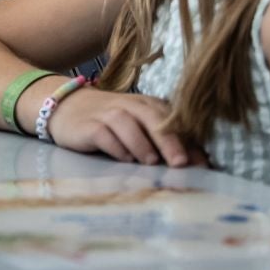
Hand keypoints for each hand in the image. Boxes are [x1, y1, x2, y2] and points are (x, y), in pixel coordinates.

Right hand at [44, 88, 204, 166]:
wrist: (67, 107)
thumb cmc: (113, 123)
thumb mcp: (141, 128)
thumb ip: (169, 142)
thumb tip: (201, 163)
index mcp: (148, 104)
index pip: (171, 119)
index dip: (188, 140)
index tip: (201, 164)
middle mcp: (129, 105)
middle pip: (152, 117)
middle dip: (168, 139)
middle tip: (180, 163)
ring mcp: (106, 113)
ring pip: (126, 122)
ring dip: (140, 142)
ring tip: (151, 162)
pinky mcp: (88, 125)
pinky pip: (103, 133)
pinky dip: (115, 146)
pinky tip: (124, 159)